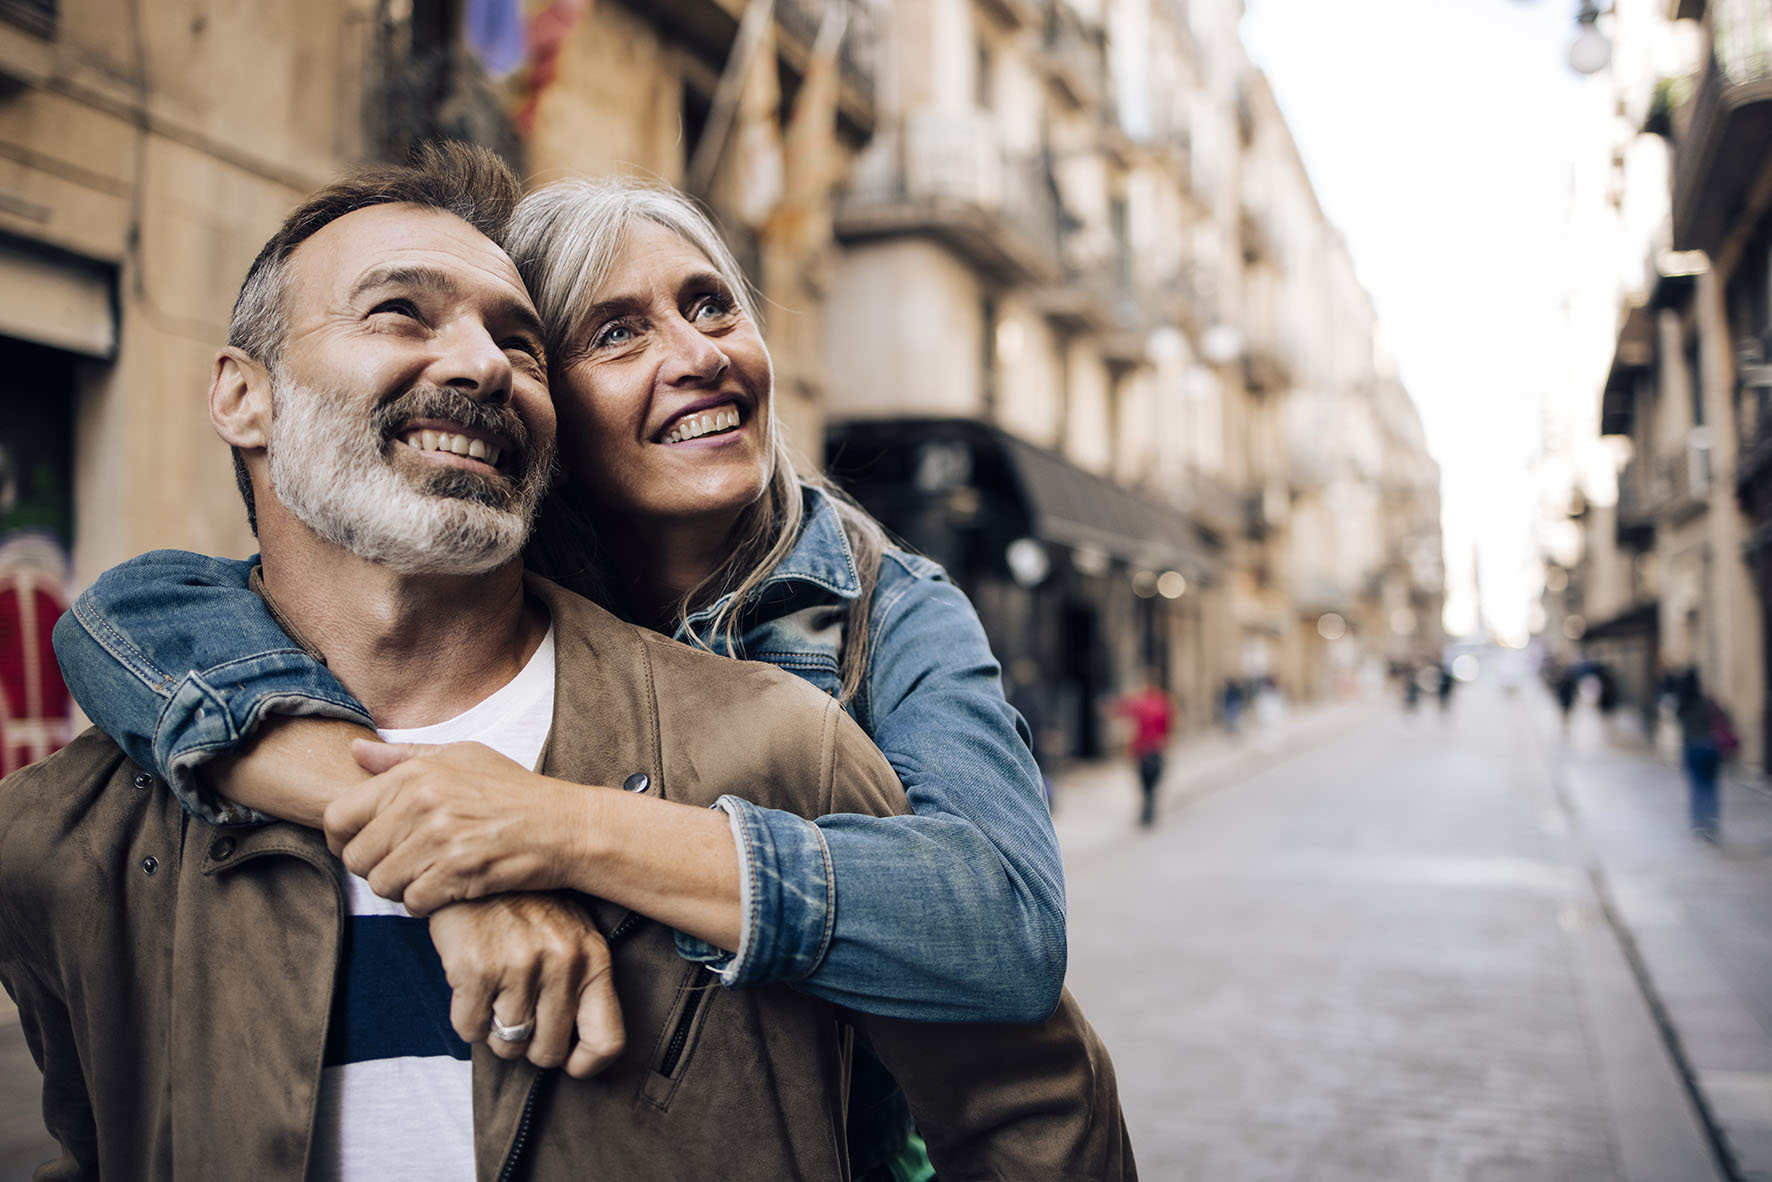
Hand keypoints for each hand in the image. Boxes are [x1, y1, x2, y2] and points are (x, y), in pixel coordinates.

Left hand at [325, 739, 593, 914]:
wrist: (565, 826)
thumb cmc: (514, 791)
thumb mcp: (462, 756)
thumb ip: (404, 757)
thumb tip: (355, 752)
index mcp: (415, 774)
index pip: (340, 815)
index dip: (341, 839)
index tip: (359, 848)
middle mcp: (422, 803)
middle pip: (357, 857)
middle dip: (375, 869)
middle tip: (404, 866)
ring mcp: (439, 838)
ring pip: (382, 884)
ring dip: (401, 888)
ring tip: (428, 876)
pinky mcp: (458, 871)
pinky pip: (413, 902)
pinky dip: (426, 904)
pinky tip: (447, 889)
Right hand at [427, 893, 624, 1077]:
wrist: (477, 860)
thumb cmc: (528, 904)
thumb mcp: (572, 933)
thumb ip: (583, 983)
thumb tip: (581, 1051)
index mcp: (593, 959)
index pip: (607, 1041)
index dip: (586, 1064)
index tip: (569, 1061)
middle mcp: (562, 964)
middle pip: (547, 1052)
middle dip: (529, 1044)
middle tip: (518, 1014)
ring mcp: (519, 967)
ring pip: (507, 1045)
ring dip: (495, 1029)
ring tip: (494, 994)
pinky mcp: (476, 969)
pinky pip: (470, 1030)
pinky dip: (467, 1019)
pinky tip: (472, 988)